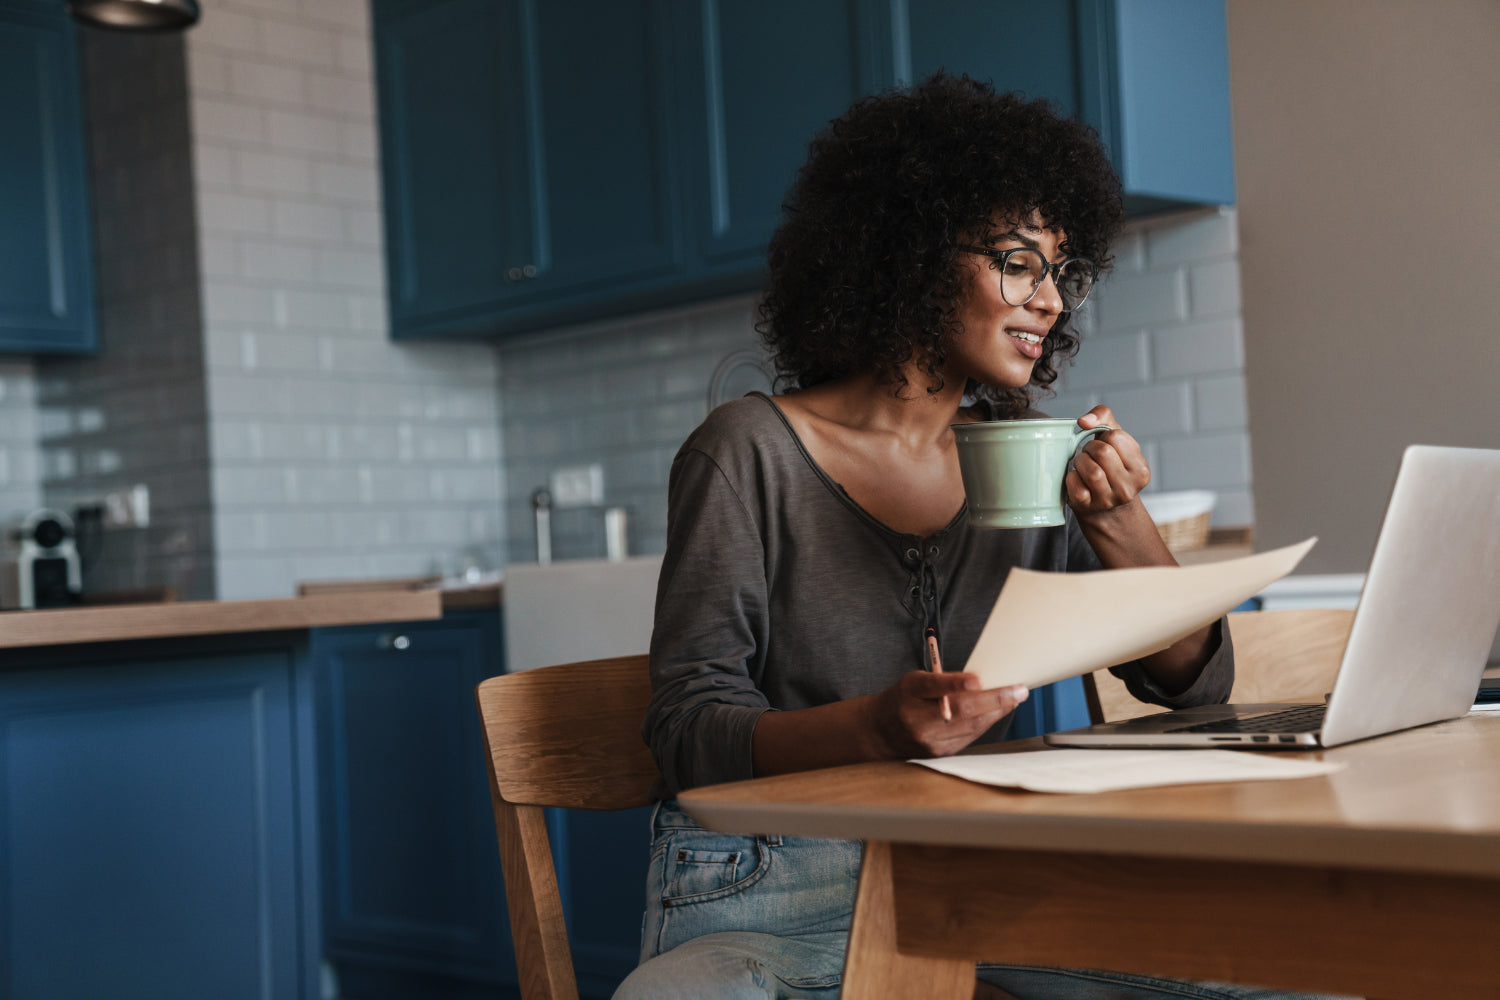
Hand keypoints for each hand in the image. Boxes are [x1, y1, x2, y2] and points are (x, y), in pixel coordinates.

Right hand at [867, 671, 1027, 758]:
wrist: (881, 732)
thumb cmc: (904, 699)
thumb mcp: (915, 681)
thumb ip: (942, 680)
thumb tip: (981, 682)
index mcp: (909, 693)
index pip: (934, 686)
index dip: (956, 683)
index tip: (978, 680)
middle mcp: (917, 718)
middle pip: (961, 710)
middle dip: (995, 700)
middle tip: (1019, 691)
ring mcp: (928, 740)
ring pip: (970, 726)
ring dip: (997, 712)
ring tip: (1014, 698)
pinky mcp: (939, 753)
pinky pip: (969, 737)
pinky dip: (986, 723)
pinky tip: (997, 712)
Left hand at [1066, 405, 1150, 518]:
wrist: (1104, 506)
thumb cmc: (1109, 464)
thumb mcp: (1114, 439)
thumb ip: (1103, 416)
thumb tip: (1083, 421)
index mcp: (1141, 470)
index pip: (1116, 437)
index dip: (1104, 437)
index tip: (1104, 445)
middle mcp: (1128, 488)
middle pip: (1103, 453)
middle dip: (1090, 448)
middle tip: (1089, 454)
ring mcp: (1108, 500)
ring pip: (1091, 471)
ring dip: (1080, 462)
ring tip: (1082, 464)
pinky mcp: (1088, 507)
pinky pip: (1075, 486)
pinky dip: (1071, 478)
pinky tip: (1077, 478)